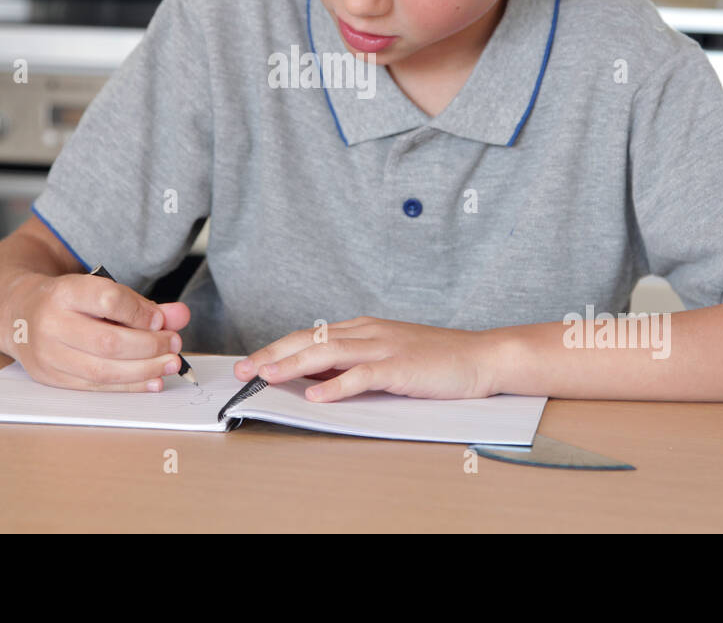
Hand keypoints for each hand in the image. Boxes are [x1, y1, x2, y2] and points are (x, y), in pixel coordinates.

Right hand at [1, 270, 190, 391]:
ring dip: (144, 370)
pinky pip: (95, 388)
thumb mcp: (99, 290)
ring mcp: (47, 355)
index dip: (140, 312)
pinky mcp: (50, 378)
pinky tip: (151, 381)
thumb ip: (141, 304)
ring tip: (169, 364)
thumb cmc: (68, 301)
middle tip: (174, 344)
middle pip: (108, 342)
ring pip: (102, 371)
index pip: (108, 301)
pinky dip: (128, 386)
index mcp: (64, 292)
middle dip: (149, 346)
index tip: (162, 319)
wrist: (18, 313)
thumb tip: (180, 315)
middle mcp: (50, 323)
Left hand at [232, 316, 503, 400]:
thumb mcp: (388, 355)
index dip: (278, 347)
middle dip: (273, 353)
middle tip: (243, 369)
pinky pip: (361, 375)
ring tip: (267, 376)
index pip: (310, 335)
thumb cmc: (435, 360)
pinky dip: (336, 385)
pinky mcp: (400, 367)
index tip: (251, 361)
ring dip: (293, 364)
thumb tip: (313, 376)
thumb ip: (353, 361)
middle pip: (309, 339)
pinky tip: (316, 395)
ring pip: (328, 352)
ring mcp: (384, 347)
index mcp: (363, 328)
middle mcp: (368, 332)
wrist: (480, 356)